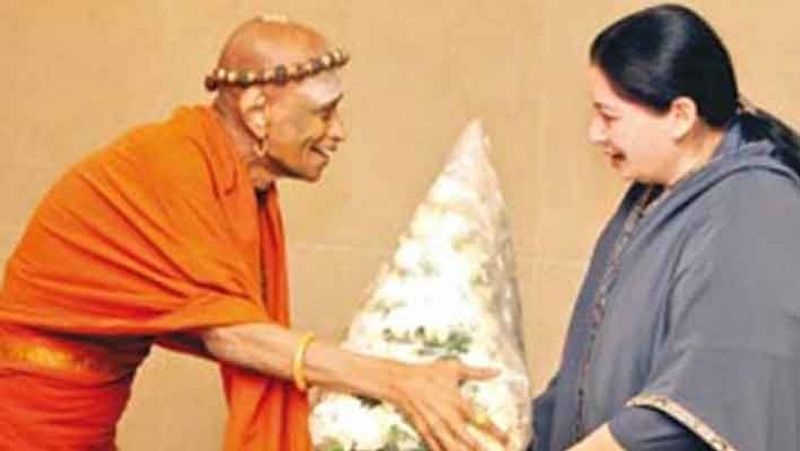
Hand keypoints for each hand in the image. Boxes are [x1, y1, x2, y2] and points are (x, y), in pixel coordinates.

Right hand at [385, 359, 508, 450]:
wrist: (401, 380)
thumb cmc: (428, 372)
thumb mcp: (453, 368)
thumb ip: (477, 372)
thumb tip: (497, 371)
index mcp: (457, 401)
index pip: (480, 419)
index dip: (495, 431)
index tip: (507, 439)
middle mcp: (447, 415)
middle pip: (466, 437)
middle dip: (479, 448)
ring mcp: (434, 423)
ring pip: (451, 444)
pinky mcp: (423, 428)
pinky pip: (434, 444)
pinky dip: (440, 450)